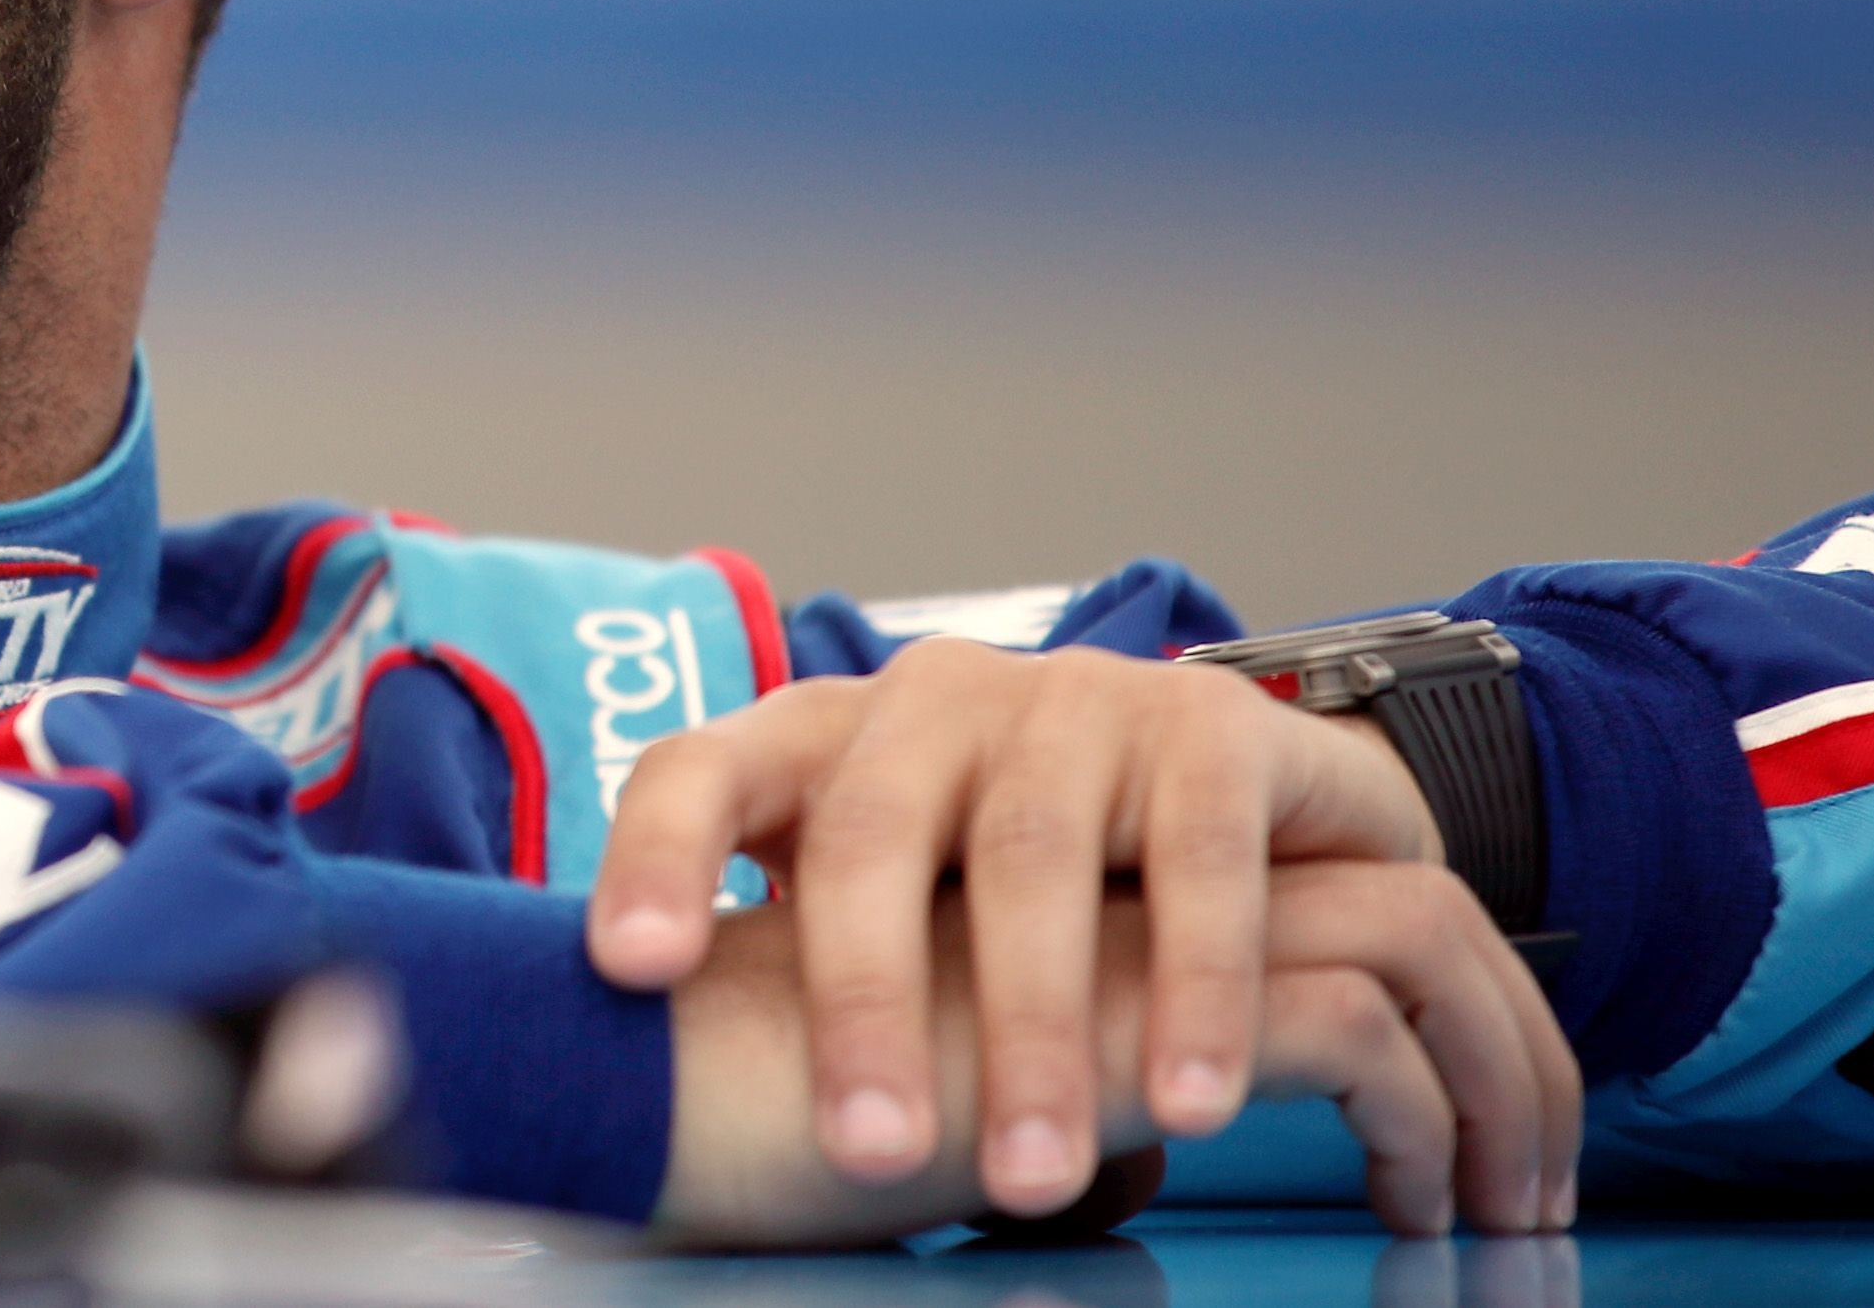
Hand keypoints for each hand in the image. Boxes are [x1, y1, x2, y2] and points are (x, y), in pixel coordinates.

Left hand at [591, 642, 1512, 1218]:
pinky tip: (1188, 1099)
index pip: (701, 771)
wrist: (1244, 793)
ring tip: (1031, 1173)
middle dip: (862, 1002)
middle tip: (867, 1154)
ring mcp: (1071, 700)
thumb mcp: (899, 904)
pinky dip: (1195, 988)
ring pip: (1028, 856)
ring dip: (1031, 1028)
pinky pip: (1196, 859)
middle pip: (867, 836)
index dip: (656, 856)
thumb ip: (796, 967)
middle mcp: (933, 701)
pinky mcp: (1208, 730)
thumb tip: (645, 1099)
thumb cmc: (1020, 873)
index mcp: (824, 739)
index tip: (629, 968)